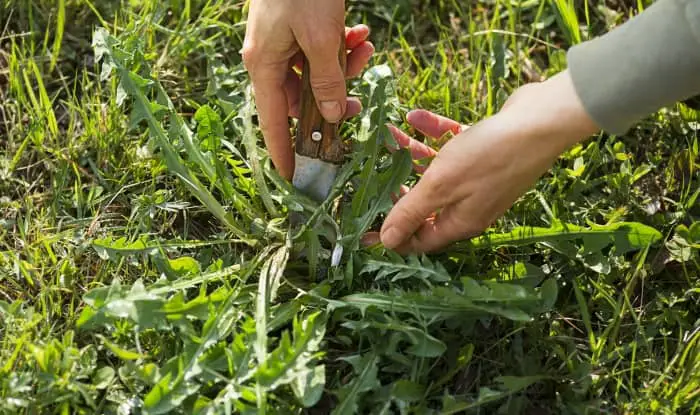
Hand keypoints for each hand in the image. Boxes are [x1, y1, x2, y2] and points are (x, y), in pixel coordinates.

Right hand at [242, 0, 374, 179]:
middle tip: (357, 101)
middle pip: (300, 99)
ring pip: (316, 75)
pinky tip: (359, 33)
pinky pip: (319, 52)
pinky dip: (341, 47)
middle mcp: (269, 59)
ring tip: (363, 48)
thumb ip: (326, 81)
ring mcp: (282, 44)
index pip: (272, 122)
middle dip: (332, 98)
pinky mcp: (296, 30)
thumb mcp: (321, 39)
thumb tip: (330, 115)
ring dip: (343, 67)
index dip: (282, 151)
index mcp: (263, 66)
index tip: (291, 177)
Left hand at [373, 70, 599, 253]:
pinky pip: (452, 145)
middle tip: (375, 175)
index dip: (393, 235)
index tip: (366, 226)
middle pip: (425, 205)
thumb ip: (412, 211)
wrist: (542, 120)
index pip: (420, 239)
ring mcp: (479, 178)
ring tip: (389, 136)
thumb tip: (386, 242)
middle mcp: (470, 204)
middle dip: (399, 189)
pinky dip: (434, 133)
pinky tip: (414, 116)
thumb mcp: (441, 186)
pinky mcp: (485, 150)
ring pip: (436, 172)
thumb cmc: (490, 156)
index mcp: (460, 221)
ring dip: (412, 154)